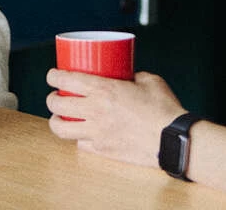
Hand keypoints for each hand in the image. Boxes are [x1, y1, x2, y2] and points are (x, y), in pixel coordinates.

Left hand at [45, 69, 186, 167]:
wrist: (174, 139)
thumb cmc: (165, 109)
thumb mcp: (149, 81)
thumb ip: (133, 76)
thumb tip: (126, 75)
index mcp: (105, 90)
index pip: (67, 80)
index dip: (53, 76)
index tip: (52, 75)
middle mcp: (96, 111)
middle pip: (57, 104)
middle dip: (51, 98)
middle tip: (54, 96)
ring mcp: (97, 132)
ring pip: (61, 128)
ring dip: (56, 121)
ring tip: (59, 117)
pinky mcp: (103, 150)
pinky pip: (80, 144)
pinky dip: (78, 138)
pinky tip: (83, 133)